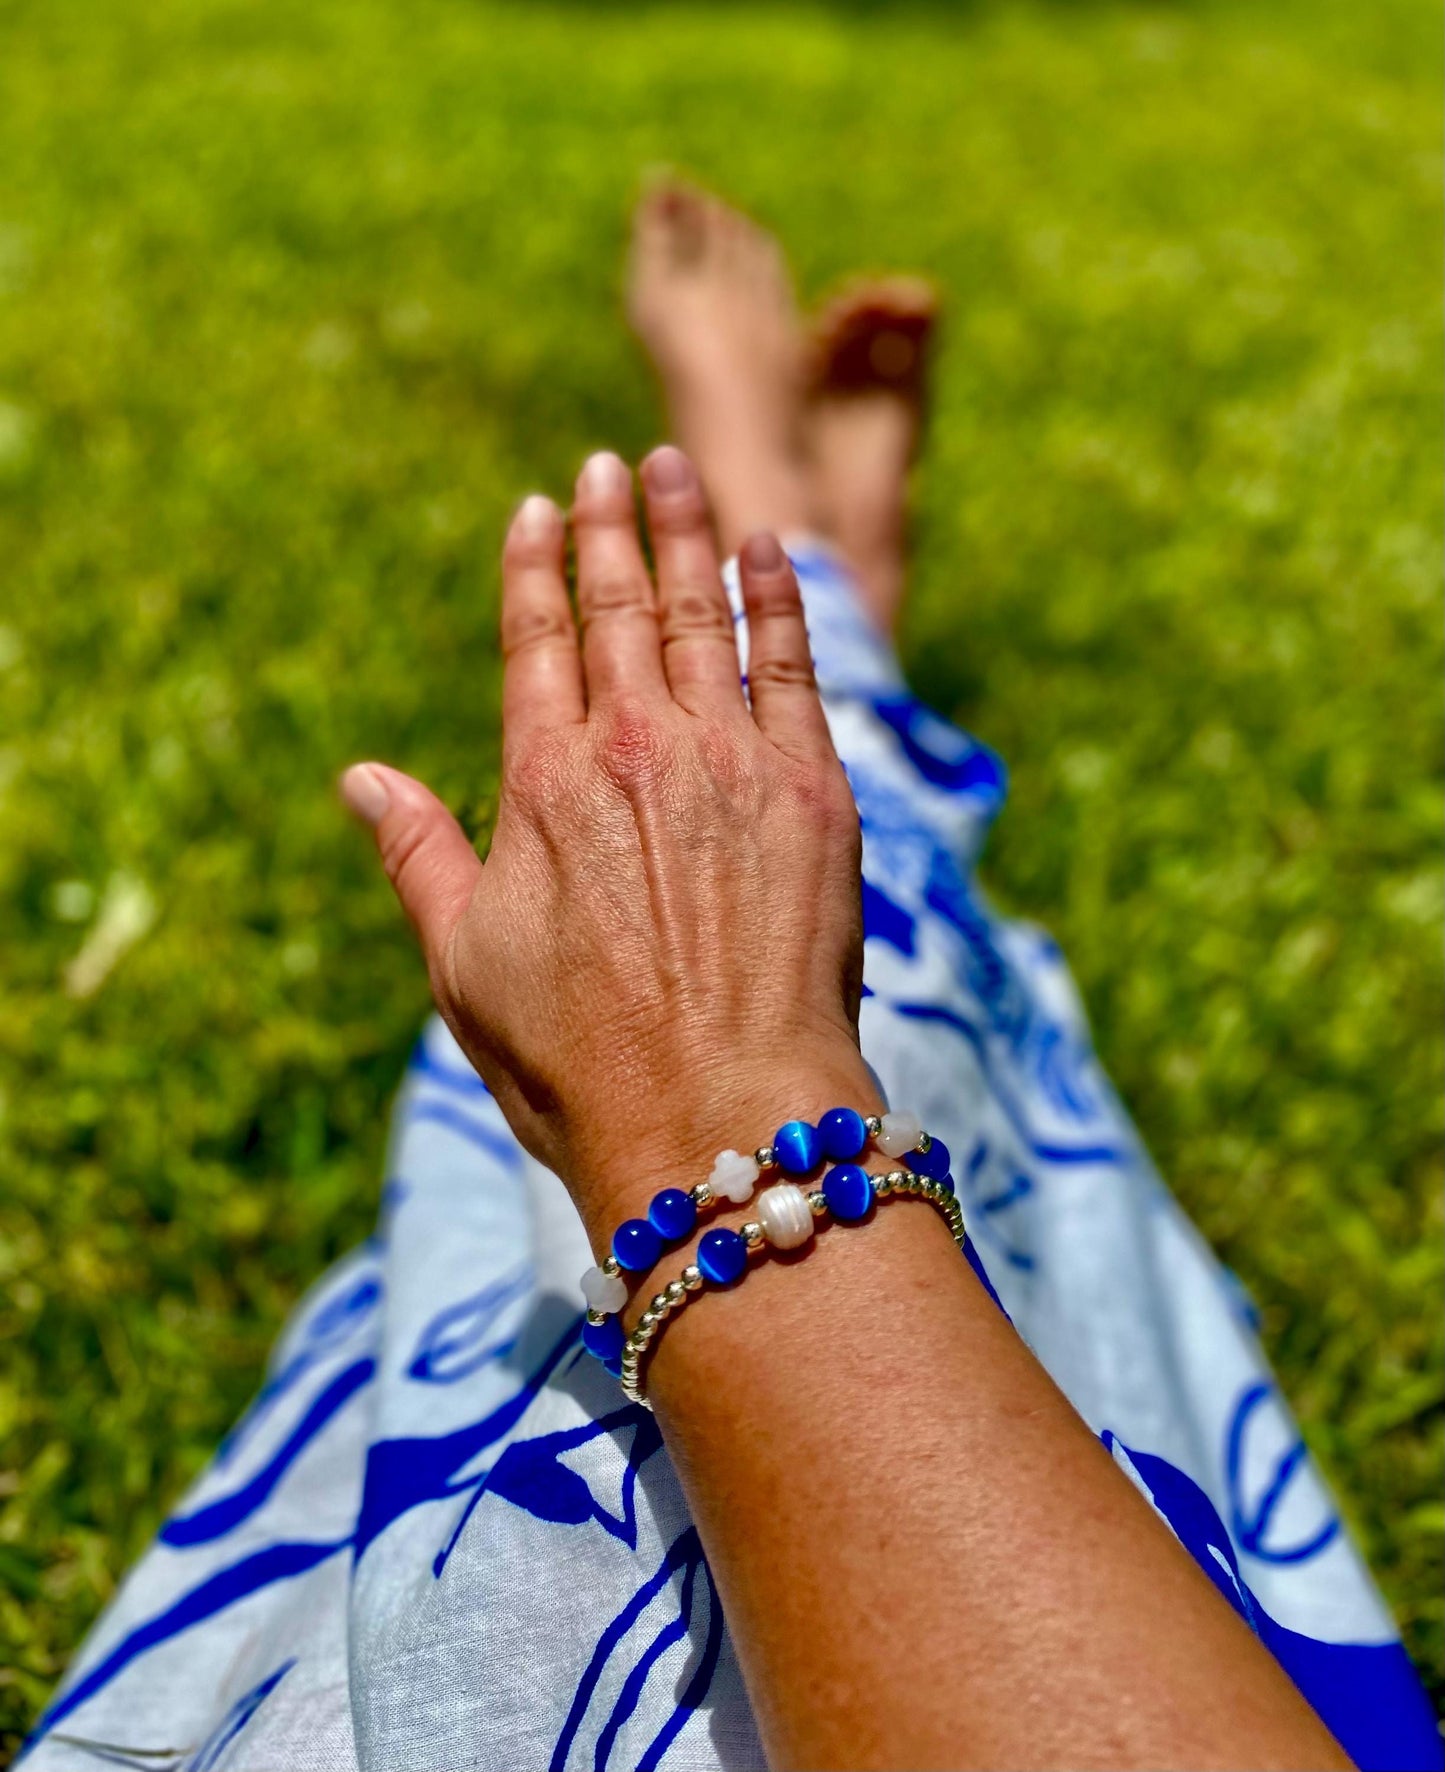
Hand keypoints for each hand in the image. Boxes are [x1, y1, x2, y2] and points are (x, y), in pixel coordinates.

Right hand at [342, 446, 876, 1229]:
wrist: (718, 1114)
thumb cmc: (578, 1058)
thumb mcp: (464, 962)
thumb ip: (419, 855)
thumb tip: (359, 778)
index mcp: (542, 782)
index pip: (534, 640)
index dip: (533, 567)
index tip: (536, 509)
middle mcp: (634, 746)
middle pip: (619, 605)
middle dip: (611, 525)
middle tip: (610, 463)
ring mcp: (730, 760)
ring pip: (703, 613)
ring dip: (689, 534)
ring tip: (678, 470)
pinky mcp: (814, 789)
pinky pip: (794, 663)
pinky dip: (778, 599)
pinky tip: (768, 551)